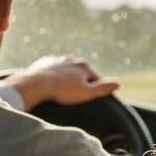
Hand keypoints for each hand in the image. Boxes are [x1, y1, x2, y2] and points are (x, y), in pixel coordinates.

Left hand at [5, 55, 120, 110]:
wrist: (36, 84)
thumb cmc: (63, 91)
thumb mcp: (87, 93)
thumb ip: (103, 88)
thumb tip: (119, 84)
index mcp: (84, 66)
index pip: (95, 77)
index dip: (95, 87)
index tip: (91, 96)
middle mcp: (72, 59)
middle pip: (81, 71)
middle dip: (81, 80)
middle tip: (77, 94)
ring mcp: (57, 60)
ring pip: (67, 68)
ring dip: (68, 76)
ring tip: (64, 88)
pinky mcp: (44, 63)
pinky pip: (52, 68)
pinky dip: (54, 74)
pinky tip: (51, 82)